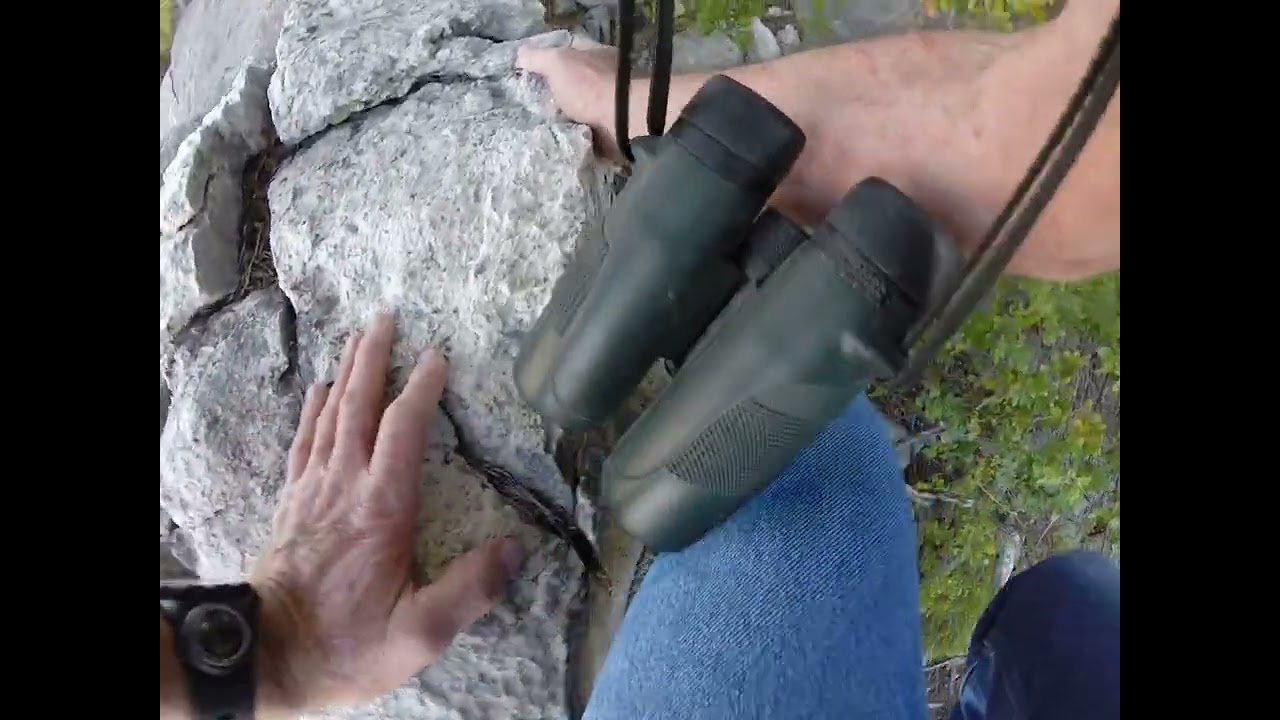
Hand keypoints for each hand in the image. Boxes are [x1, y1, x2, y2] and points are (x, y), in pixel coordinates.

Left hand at [251, 313, 523, 713]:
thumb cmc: (347, 647)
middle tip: (386, 317)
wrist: (268, 659)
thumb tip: (514, 549)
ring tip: (359, 338)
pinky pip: (303, 442)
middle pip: (359, 406)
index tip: (437, 355)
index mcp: (382, 508)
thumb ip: (470, 589)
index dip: (422, 388)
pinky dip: (312, 410)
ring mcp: (312, 491)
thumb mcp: (419, 633)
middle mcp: (344, 487)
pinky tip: (317, 390)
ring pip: (329, 416)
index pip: (403, 429)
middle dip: (373, 359)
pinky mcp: (291, 504)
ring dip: (345, 374)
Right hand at [518, 37, 622, 160]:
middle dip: (552, 91)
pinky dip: (573, 132)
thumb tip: (520, 55)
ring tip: (538, 122)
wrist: (621, 122)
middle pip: (571, 80)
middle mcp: (604, 76)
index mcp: (595, 54)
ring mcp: (608, 103)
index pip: (568, 49)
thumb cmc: (590, 86)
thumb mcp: (558, 62)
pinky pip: (585, 128)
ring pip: (577, 106)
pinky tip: (556, 135)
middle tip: (529, 101)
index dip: (547, 57)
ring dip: (562, 115)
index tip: (527, 72)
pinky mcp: (609, 127)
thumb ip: (537, 57)